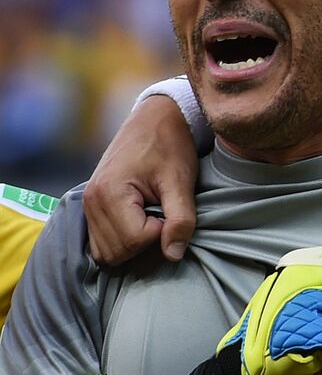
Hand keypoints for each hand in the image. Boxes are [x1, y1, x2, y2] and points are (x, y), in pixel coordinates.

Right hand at [84, 95, 196, 265]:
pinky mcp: (92, 206)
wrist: (155, 119)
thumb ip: (180, 219)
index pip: (134, 240)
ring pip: (106, 252)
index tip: (171, 210)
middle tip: (163, 215)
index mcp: (110, 193)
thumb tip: (173, 255)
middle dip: (146, 242)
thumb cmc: (170, 146)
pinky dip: (122, 240)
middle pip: (117, 252)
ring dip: (134, 244)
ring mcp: (88, 205)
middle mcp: (91, 201)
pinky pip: (101, 242)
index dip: (160, 233)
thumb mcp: (181, 181)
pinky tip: (141, 221)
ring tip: (153, 216)